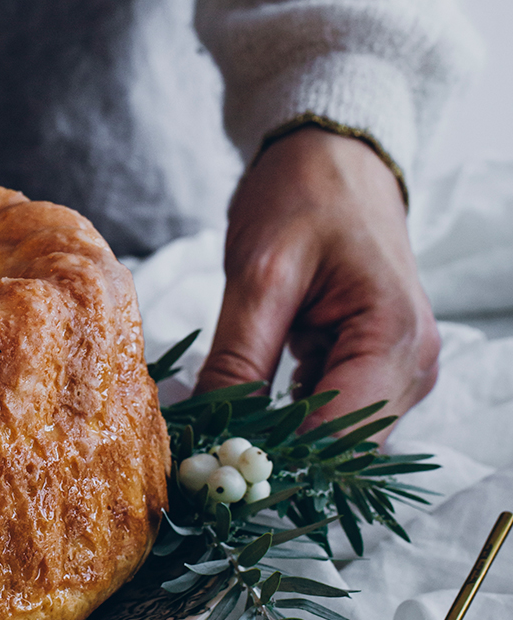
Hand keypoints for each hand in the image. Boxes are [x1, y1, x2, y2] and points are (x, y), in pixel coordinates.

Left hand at [195, 128, 438, 428]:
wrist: (334, 156)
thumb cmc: (303, 195)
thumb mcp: (259, 274)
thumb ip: (238, 358)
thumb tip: (206, 432)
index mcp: (395, 337)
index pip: (339, 435)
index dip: (275, 458)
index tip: (210, 463)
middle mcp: (415, 365)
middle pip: (345, 447)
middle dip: (276, 455)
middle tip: (204, 452)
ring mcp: (404, 370)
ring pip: (340, 437)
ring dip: (282, 439)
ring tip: (221, 428)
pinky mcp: (382, 367)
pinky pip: (338, 412)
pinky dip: (293, 417)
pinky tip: (250, 406)